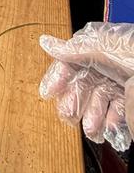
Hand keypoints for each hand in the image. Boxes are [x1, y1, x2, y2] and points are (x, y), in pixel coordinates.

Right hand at [38, 22, 133, 150]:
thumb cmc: (133, 54)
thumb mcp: (104, 49)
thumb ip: (76, 49)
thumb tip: (46, 42)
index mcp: (99, 47)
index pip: (71, 60)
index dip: (59, 77)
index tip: (48, 92)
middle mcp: (108, 65)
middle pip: (82, 84)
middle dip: (74, 102)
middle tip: (68, 115)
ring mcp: (121, 83)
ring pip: (97, 102)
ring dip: (91, 117)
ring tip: (92, 129)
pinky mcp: (130, 102)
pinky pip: (116, 113)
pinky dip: (110, 124)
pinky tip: (109, 130)